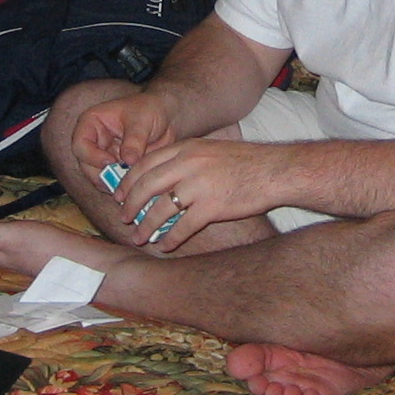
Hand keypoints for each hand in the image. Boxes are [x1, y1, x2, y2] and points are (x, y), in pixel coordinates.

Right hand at [72, 90, 176, 179]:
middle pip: (86, 166)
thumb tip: (128, 161)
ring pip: (99, 178)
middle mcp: (94, 142)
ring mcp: (104, 157)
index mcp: (91, 123)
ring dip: (113, 184)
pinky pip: (114, 183)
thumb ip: (134, 140)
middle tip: (121, 181)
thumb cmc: (150, 109)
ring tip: (131, 184)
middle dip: (102, 175)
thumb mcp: (142, 120)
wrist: (167, 118)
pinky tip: (135, 187)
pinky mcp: (116, 169)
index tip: (111, 161)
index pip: (80, 144)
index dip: (91, 156)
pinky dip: (122, 188)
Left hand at [115, 138, 287, 251]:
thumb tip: (161, 178)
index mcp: (186, 148)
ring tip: (139, 236)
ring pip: (160, 208)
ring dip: (146, 225)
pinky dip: (170, 238)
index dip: (128, 181)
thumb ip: (186, 160)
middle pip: (146, 185)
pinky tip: (165, 246)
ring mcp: (200, 185)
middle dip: (130, 204)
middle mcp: (189, 164)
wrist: (275, 170)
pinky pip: (183, 226)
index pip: (145, 164)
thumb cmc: (245, 162)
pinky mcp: (213, 206)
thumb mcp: (210, 150)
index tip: (119, 195)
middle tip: (123, 218)